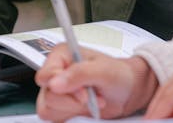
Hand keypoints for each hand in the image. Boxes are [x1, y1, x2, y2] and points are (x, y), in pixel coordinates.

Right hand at [35, 43, 158, 121]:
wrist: (127, 91)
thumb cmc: (118, 74)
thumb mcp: (104, 70)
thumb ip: (80, 73)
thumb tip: (54, 83)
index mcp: (61, 56)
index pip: (45, 76)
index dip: (63, 88)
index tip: (85, 94)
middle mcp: (55, 73)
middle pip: (48, 97)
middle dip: (74, 102)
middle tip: (94, 98)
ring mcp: (56, 92)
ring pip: (49, 110)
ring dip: (74, 111)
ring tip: (93, 102)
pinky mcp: (60, 108)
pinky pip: (55, 120)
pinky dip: (73, 118)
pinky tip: (87, 110)